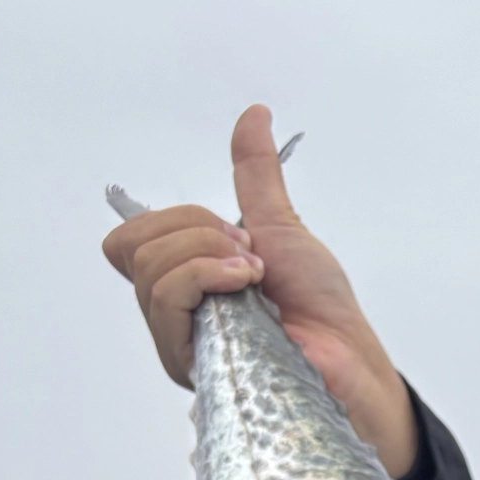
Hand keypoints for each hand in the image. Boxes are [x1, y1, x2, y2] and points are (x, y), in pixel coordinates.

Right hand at [102, 105, 417, 475]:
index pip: (129, 242)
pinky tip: (248, 290)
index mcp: (183, 285)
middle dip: (196, 232)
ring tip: (253, 276)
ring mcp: (181, 344)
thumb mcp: (280, 226)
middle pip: (133, 250)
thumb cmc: (320, 306)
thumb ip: (255, 175)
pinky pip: (169, 305)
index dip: (173, 221)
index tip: (234, 231)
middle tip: (250, 256)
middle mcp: (174, 317)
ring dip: (206, 256)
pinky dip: (207, 278)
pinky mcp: (195, 365)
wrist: (350, 355)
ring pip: (151, 275)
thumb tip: (254, 115)